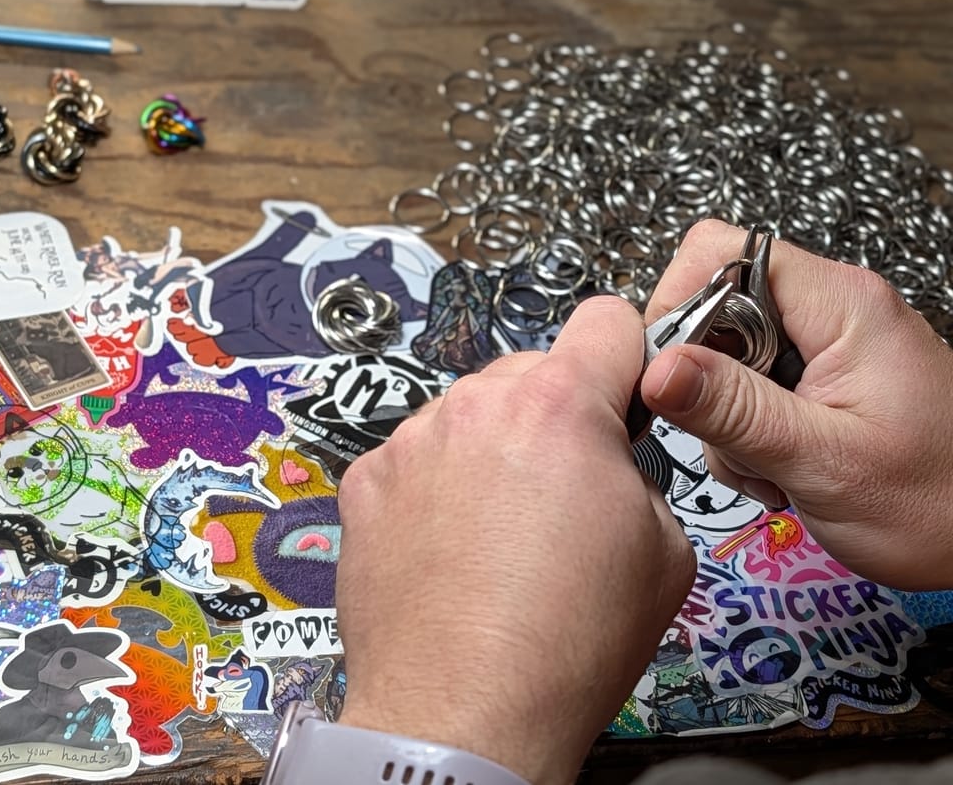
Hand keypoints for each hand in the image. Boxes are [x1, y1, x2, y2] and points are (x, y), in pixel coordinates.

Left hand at [335, 297, 694, 784]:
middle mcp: (473, 408)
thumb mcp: (666, 551)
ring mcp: (408, 444)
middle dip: (553, 418)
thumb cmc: (562, 646)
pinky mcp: (362, 486)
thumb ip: (637, 473)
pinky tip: (452, 554)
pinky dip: (433, 494)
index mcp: (558, 406)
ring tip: (502, 541)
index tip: (624, 394)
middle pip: (528, 373)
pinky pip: (413, 464)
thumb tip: (612, 464)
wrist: (463, 710)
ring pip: (466, 419)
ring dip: (487, 456)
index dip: (625, 358)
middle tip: (565, 495)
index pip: (606, 320)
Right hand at [640, 219, 952, 589]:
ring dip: (723, 415)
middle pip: (715, 305)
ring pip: (725, 352)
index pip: (720, 253)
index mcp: (842, 305)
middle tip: (729, 437)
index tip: (666, 372)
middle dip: (700, 376)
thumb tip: (655, 368)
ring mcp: (829, 344)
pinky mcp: (824, 376)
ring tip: (768, 465)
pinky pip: (751, 383)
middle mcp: (835, 310)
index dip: (678, 303)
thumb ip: (734, 411)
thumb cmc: (937, 506)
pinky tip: (779, 466)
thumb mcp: (823, 462)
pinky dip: (746, 429)